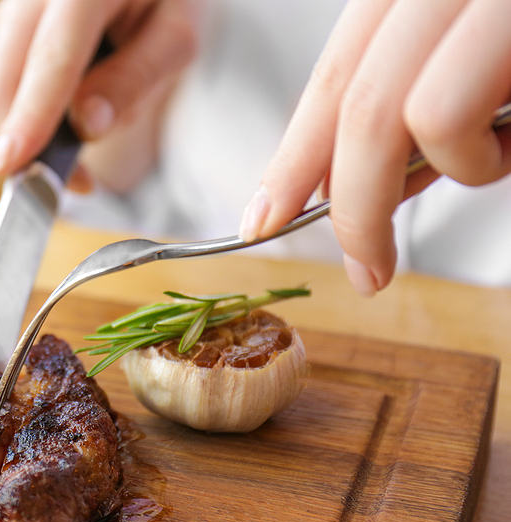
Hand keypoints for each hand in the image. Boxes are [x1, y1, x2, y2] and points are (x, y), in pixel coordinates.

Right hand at [0, 0, 198, 191]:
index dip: (30, 118)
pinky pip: (11, 77)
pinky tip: (83, 99)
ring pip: (2, 84)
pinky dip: (37, 108)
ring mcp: (15, 5)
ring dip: (39, 126)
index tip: (15, 165)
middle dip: (26, 142)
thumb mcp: (177, 35)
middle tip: (78, 182)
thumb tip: (86, 125)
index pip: (50, 60)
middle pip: (2, 81)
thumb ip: (135, 79)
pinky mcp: (10, 22)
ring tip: (102, 121)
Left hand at [239, 0, 510, 295]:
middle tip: (363, 267)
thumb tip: (366, 182)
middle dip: (345, 203)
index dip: (292, 153)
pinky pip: (441, 111)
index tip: (263, 215)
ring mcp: (478, 0)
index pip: (334, 71)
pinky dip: (472, 155)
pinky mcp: (506, 25)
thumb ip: (427, 111)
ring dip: (432, 170)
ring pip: (387, 110)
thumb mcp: (486, 73)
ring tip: (494, 160)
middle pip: (348, 96)